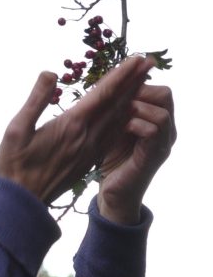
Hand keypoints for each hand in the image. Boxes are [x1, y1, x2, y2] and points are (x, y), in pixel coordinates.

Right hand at [0, 55, 154, 205]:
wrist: (23, 201)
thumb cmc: (13, 165)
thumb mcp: (16, 130)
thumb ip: (35, 100)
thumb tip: (50, 73)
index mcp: (71, 125)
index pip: (103, 94)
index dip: (121, 75)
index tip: (137, 58)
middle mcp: (87, 136)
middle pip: (117, 104)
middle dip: (134, 81)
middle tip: (151, 63)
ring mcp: (91, 149)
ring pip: (118, 119)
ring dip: (132, 99)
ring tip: (144, 82)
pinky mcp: (89, 159)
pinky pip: (112, 134)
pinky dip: (124, 118)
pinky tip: (127, 114)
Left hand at [96, 81, 175, 223]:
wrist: (113, 193)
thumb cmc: (110, 160)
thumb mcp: (113, 128)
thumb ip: (118, 109)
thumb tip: (110, 82)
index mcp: (157, 120)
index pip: (159, 90)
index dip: (139, 83)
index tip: (116, 88)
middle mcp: (167, 130)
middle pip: (165, 94)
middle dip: (139, 92)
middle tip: (118, 101)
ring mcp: (163, 143)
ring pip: (161, 111)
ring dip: (136, 108)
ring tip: (118, 116)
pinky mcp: (154, 156)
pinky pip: (154, 130)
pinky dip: (136, 124)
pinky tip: (122, 128)